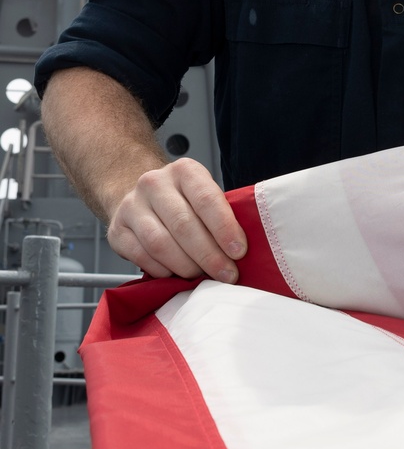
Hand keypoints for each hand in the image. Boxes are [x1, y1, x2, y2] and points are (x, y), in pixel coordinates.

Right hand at [107, 158, 246, 281]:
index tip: (239, 252)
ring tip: (202, 277)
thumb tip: (242, 251)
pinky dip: (163, 271)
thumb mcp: (205, 195)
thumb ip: (222, 215)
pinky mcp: (117, 230)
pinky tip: (177, 275)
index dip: (225, 229)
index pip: (206, 200)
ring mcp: (131, 206)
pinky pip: (142, 256)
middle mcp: (154, 183)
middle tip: (227, 275)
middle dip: (209, 255)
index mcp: (184, 171)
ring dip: (186, 266)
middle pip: (184, 225)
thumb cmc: (184, 202)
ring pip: (160, 243)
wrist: (142, 197)